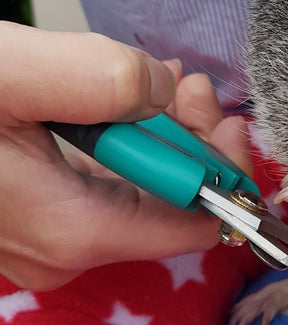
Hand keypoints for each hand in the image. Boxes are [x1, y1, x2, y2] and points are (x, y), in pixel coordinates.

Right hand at [0, 21, 250, 289]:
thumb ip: (100, 78)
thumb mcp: (8, 74)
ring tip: (160, 80)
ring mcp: (46, 239)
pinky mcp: (31, 218)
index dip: (225, 174)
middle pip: (169, 204)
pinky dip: (123, 144)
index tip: (229, 121)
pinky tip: (121, 103)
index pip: (196, 223)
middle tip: (189, 85)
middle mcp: (67, 250)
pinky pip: (101, 185)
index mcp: (75, 229)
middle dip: (190, 139)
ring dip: (157, 133)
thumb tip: (162, 89)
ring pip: (136, 191)